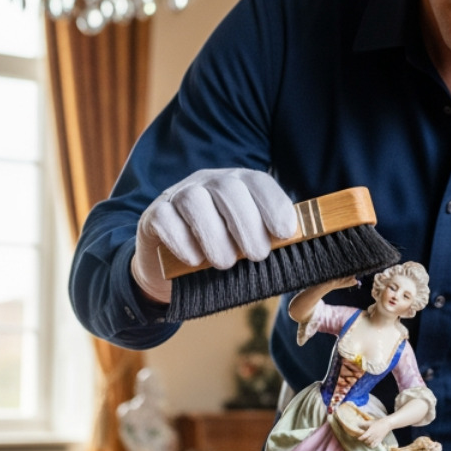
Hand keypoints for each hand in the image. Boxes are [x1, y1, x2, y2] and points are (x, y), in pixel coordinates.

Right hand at [131, 168, 296, 302]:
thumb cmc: (219, 254)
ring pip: (194, 201)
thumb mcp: (246, 245)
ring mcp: (177, 196)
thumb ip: (269, 240)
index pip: (257, 182)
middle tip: (257, 255)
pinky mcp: (153, 216)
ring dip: (214, 235)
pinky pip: (165, 219)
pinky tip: (194, 261)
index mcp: (237, 185)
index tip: (285, 232)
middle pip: (228, 188)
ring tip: (224, 264)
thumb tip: (298, 243)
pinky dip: (181, 240)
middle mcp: (207, 183)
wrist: (169, 268)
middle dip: (247, 223)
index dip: (274, 204)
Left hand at [358, 418, 392, 446]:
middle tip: (362, 439)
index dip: (360, 438)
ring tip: (366, 441)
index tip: (358, 438)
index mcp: (371, 431)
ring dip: (367, 443)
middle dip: (364, 440)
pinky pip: (375, 445)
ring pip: (370, 444)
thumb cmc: (378, 423)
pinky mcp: (380, 440)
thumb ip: (364, 424)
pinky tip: (370, 444)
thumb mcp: (370, 423)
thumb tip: (358, 425)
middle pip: (367, 441)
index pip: (364, 436)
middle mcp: (374, 435)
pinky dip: (371, 446)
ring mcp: (377, 438)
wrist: (387, 424)